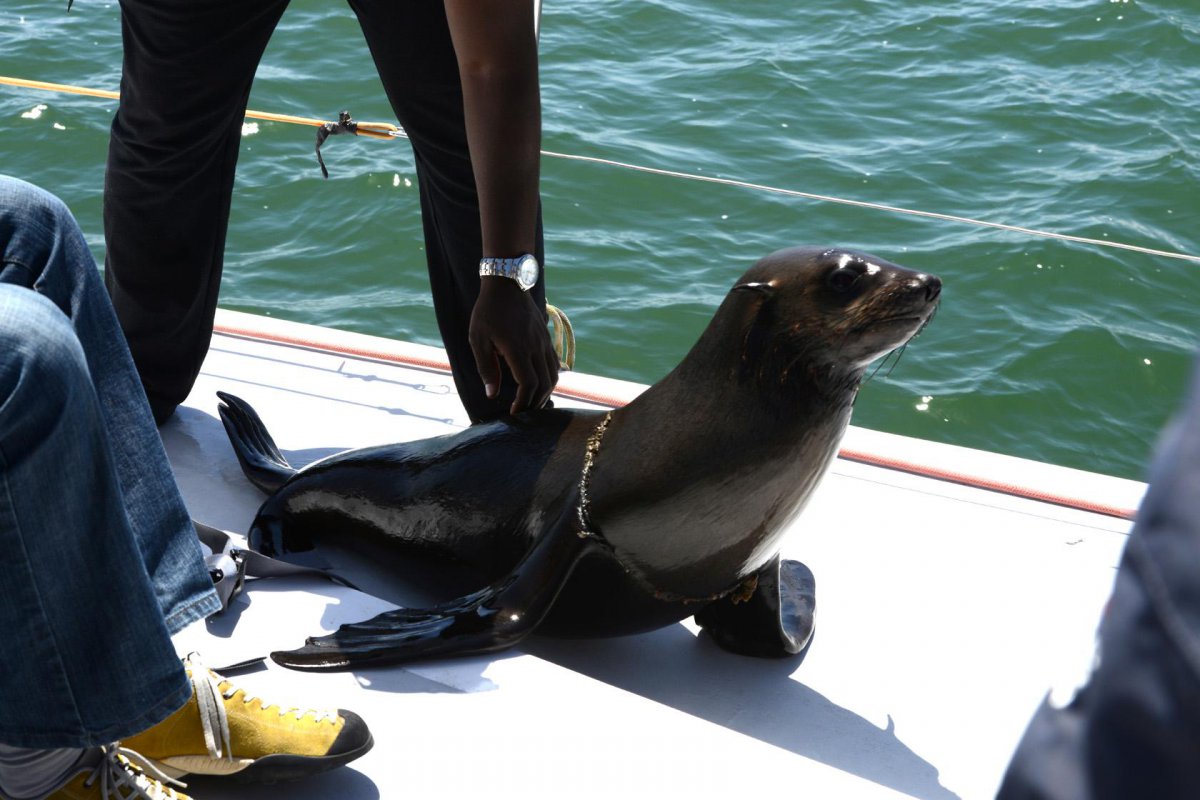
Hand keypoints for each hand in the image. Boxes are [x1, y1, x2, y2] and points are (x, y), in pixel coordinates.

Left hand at [469, 277, 559, 414]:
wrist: (507, 285)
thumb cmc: (487, 312)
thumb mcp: (478, 339)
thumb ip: (486, 368)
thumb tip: (492, 394)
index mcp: (518, 348)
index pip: (529, 383)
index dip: (523, 402)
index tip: (513, 413)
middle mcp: (536, 347)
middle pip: (545, 384)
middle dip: (534, 403)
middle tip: (522, 413)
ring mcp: (544, 342)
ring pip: (554, 375)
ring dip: (545, 392)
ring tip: (531, 402)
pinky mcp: (546, 338)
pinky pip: (554, 364)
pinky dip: (550, 379)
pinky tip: (539, 385)